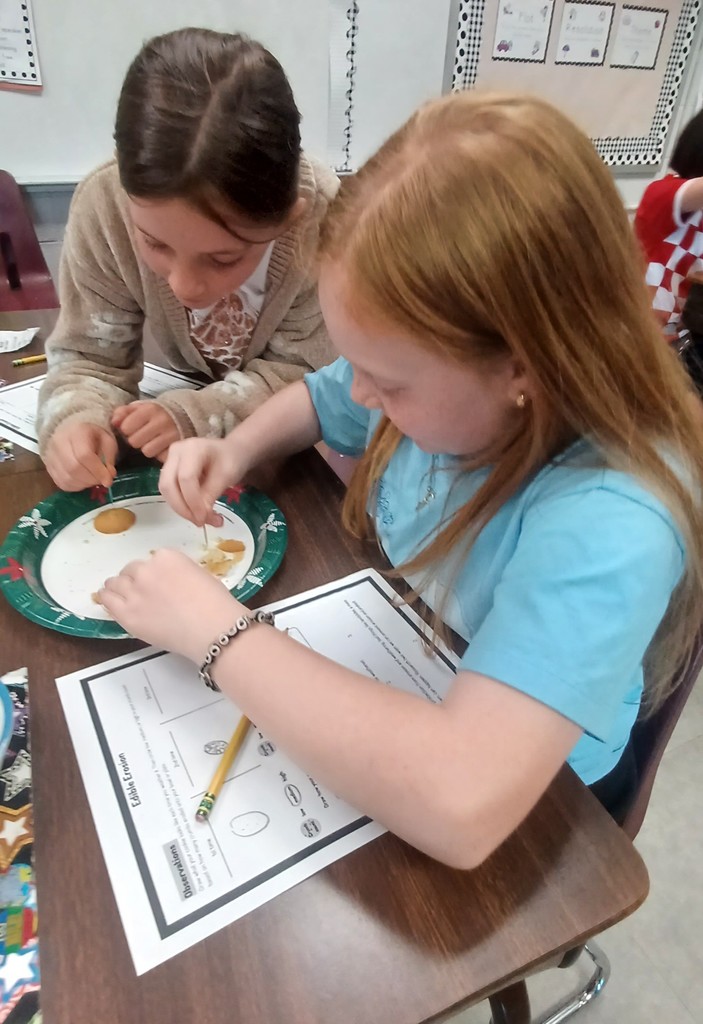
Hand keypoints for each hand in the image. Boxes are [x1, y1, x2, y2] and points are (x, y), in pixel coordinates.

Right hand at [44, 421, 116, 490]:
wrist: (72, 430)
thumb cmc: (93, 436)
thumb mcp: (107, 440)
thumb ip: (109, 458)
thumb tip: (109, 477)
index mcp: (76, 432)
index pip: (84, 455)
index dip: (98, 471)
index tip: (109, 480)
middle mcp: (59, 442)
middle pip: (74, 468)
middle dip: (91, 479)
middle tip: (101, 480)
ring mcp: (50, 456)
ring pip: (67, 478)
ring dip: (84, 484)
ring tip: (93, 479)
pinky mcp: (48, 467)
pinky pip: (61, 483)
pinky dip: (75, 486)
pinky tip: (83, 480)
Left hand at [99, 549, 245, 660]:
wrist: (213, 629)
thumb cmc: (215, 605)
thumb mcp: (200, 575)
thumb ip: (178, 572)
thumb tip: (170, 580)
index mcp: (167, 557)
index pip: (151, 560)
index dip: (153, 572)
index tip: (157, 582)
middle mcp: (147, 570)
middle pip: (131, 570)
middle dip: (136, 579)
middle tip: (142, 592)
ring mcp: (134, 592)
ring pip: (115, 583)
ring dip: (119, 587)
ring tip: (121, 595)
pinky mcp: (126, 613)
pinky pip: (107, 599)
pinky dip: (107, 598)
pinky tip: (108, 599)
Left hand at [112, 401, 180, 459]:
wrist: (184, 416)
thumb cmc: (155, 414)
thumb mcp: (139, 408)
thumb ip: (123, 412)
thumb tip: (114, 422)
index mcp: (150, 409)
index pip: (126, 427)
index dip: (127, 429)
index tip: (133, 427)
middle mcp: (162, 421)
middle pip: (134, 441)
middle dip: (136, 440)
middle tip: (143, 435)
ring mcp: (172, 436)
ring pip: (147, 451)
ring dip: (147, 448)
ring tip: (152, 441)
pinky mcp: (177, 448)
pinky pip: (159, 458)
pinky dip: (159, 454)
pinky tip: (161, 446)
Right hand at [159, 438, 247, 526]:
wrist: (230, 452)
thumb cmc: (231, 460)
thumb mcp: (226, 477)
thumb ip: (211, 495)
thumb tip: (199, 515)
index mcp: (192, 448)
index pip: (186, 478)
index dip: (193, 502)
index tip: (204, 518)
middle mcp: (176, 451)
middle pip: (168, 485)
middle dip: (182, 508)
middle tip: (200, 522)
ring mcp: (170, 460)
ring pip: (166, 491)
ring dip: (182, 509)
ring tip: (202, 519)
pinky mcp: (169, 470)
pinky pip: (170, 491)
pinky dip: (181, 505)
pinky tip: (197, 512)